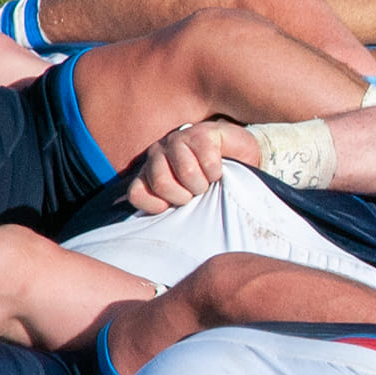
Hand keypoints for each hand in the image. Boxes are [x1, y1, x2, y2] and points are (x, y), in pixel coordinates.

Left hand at [129, 121, 259, 213]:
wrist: (239, 161)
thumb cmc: (211, 189)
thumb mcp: (189, 208)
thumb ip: (171, 219)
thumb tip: (162, 241)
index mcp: (149, 175)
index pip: (136, 194)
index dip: (157, 206)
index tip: (174, 206)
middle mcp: (157, 154)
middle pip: (161, 183)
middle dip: (185, 195)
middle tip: (196, 192)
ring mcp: (177, 140)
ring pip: (186, 172)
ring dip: (203, 183)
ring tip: (208, 181)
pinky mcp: (200, 133)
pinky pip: (207, 160)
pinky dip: (217, 171)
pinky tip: (218, 169)